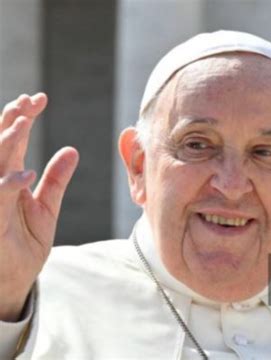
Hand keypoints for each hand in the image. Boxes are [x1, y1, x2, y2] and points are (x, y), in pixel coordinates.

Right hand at [0, 93, 78, 320]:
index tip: (39, 98)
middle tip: (29, 101)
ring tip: (23, 123)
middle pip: (0, 147)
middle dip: (11, 121)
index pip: (13, 142)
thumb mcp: (45, 209)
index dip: (22, 118)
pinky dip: (7, 186)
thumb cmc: (23, 243)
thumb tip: (72, 150)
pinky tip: (23, 174)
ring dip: (5, 144)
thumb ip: (56, 180)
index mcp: (8, 180)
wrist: (13, 281)